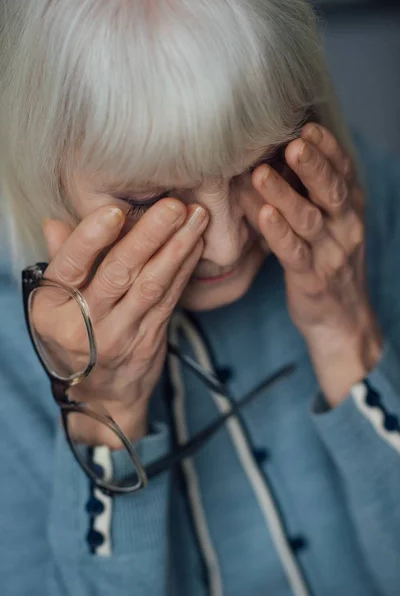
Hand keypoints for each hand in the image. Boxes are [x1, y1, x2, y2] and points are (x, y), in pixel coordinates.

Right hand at [40, 199, 208, 445]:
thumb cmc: (73, 337)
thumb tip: (55, 223)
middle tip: (173, 206)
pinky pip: (170, 298)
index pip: (70, 267)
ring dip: (177, 248)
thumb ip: (62, 262)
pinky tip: (196, 243)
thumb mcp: (53, 307)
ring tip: (195, 216)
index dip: (91, 238)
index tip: (115, 211)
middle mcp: (87, 324)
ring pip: (152, 285)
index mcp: (54, 310)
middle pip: (118, 274)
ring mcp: (122, 334)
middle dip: (149, 236)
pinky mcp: (151, 338)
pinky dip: (184, 268)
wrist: (101, 395)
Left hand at [252, 123, 382, 405]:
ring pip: (308, 220)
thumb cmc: (327, 263)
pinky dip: (279, 234)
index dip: (326, 149)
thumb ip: (310, 196)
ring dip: (285, 195)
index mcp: (349, 209)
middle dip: (312, 164)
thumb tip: (274, 158)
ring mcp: (330, 254)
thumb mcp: (329, 225)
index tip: (306, 126)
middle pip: (329, 190)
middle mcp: (345, 227)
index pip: (342, 172)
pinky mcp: (312, 279)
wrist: (341, 319)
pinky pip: (294, 254)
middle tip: (292, 141)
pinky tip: (264, 216)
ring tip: (262, 173)